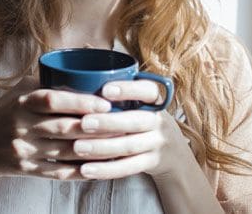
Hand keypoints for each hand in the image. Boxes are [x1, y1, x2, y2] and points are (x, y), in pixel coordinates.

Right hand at [0, 77, 113, 180]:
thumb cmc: (7, 113)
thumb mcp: (19, 91)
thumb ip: (45, 81)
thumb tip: (80, 60)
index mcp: (21, 102)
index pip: (52, 100)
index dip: (80, 102)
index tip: (105, 104)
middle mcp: (20, 126)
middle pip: (63, 128)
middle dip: (94, 128)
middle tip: (121, 126)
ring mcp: (23, 149)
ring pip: (64, 151)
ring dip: (92, 150)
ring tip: (116, 146)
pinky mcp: (25, 169)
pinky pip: (57, 172)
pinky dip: (78, 171)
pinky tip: (97, 167)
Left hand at [71, 80, 190, 180]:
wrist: (172, 150)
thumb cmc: (142, 117)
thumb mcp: (140, 103)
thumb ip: (120, 96)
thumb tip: (78, 83)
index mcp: (154, 101)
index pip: (148, 90)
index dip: (128, 89)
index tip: (105, 90)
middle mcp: (159, 121)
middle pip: (135, 121)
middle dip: (108, 122)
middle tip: (83, 122)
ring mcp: (157, 143)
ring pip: (129, 146)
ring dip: (102, 147)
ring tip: (78, 147)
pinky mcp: (151, 163)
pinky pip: (128, 167)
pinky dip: (106, 169)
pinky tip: (86, 169)